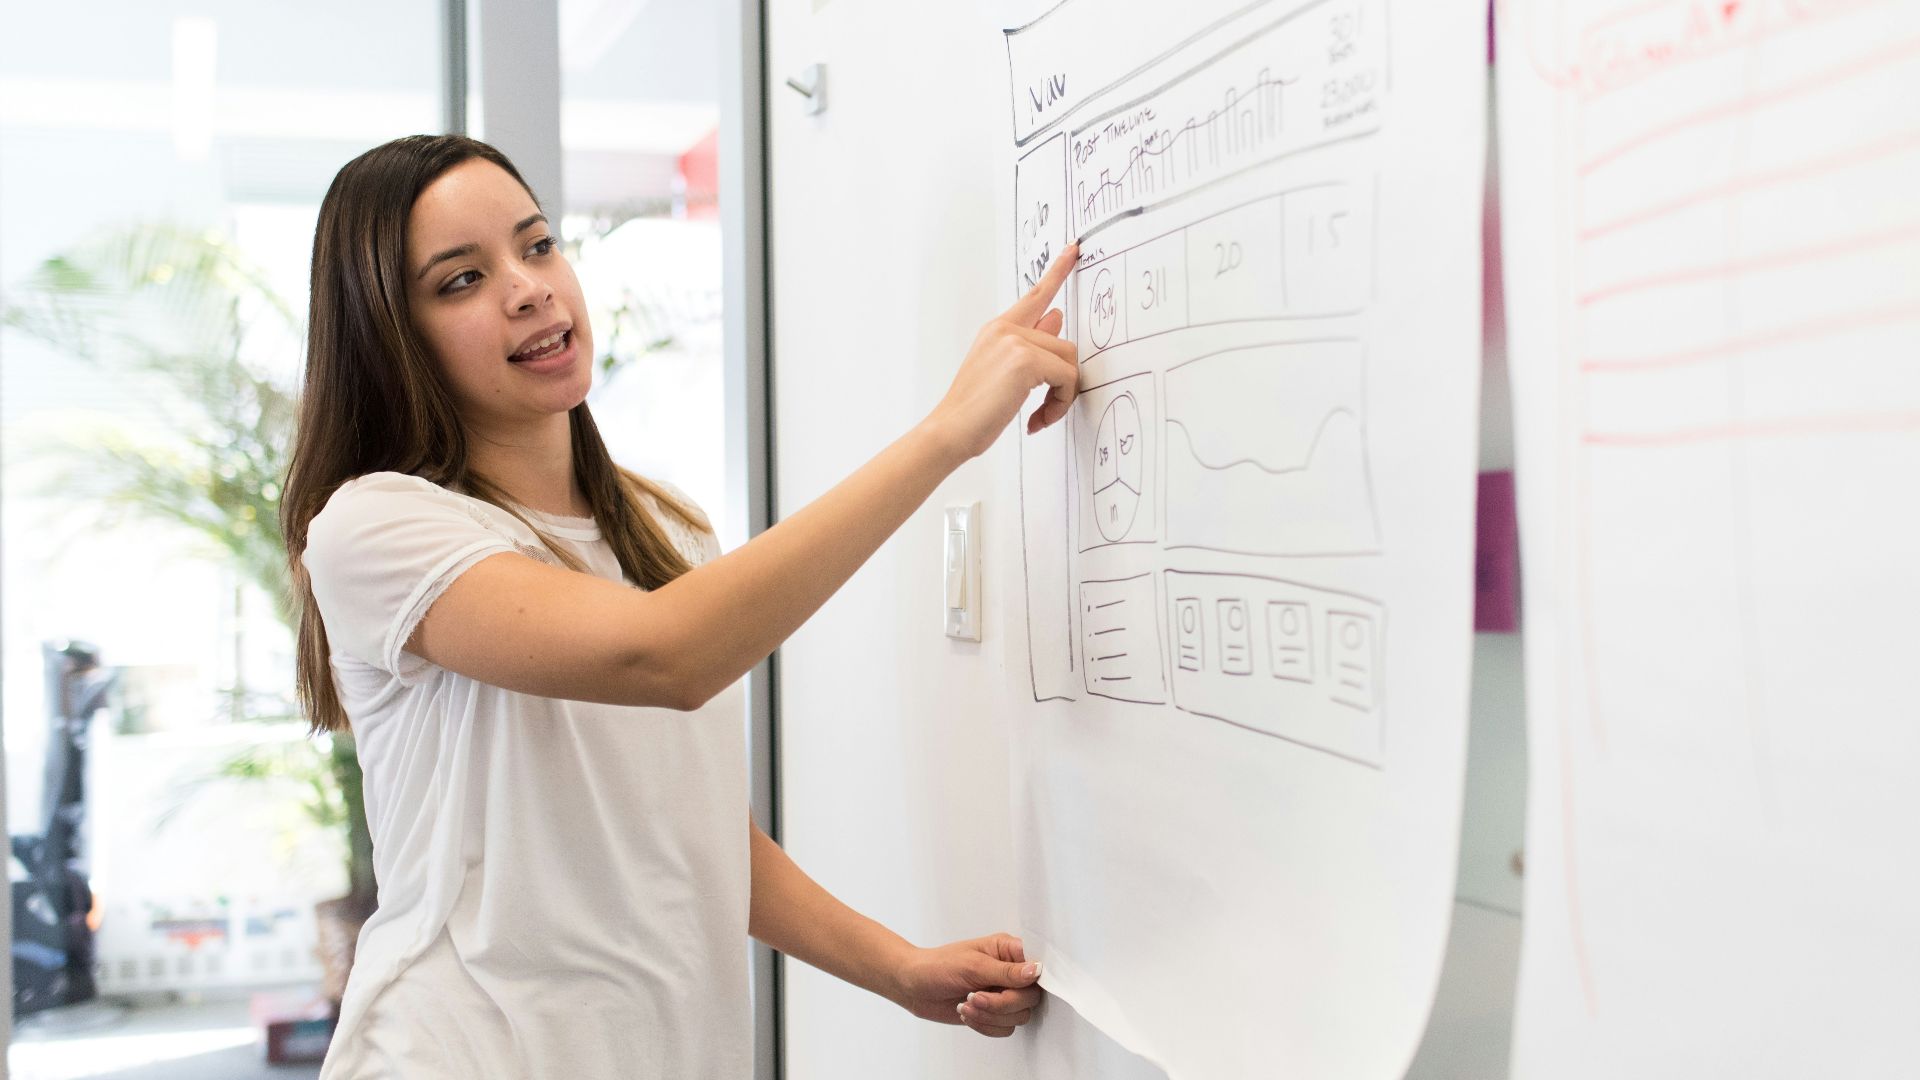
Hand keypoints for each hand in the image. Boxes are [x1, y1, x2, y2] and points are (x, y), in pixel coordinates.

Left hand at [889, 932, 1044, 1037]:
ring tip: (967, 1004)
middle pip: (1030, 996)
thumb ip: (1007, 971)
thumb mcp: (972, 965)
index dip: (1033, 979)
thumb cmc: (938, 966)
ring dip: (991, 1015)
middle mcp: (1009, 972)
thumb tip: (1036, 970)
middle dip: (1002, 1003)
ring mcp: (1002, 994)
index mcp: (1007, 951)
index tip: (1016, 987)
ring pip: (1019, 1015)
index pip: (1037, 965)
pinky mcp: (994, 1013)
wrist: (914, 986)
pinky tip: (967, 1013)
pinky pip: (1005, 1028)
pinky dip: (986, 1025)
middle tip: (976, 997)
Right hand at [924, 245, 1080, 461]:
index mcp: (998, 329)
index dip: (1058, 272)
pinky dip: (1060, 404)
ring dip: (1063, 396)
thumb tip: (1056, 318)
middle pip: (1065, 345)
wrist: (950, 430)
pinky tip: (1036, 420)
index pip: (1035, 296)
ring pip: (1069, 362)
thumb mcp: (1004, 372)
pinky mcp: (1024, 359)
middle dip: (1064, 383)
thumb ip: (1032, 344)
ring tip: (1040, 416)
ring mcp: (1014, 340)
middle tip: (1047, 410)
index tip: (1074, 249)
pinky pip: (1066, 378)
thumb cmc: (973, 410)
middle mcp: (1005, 328)